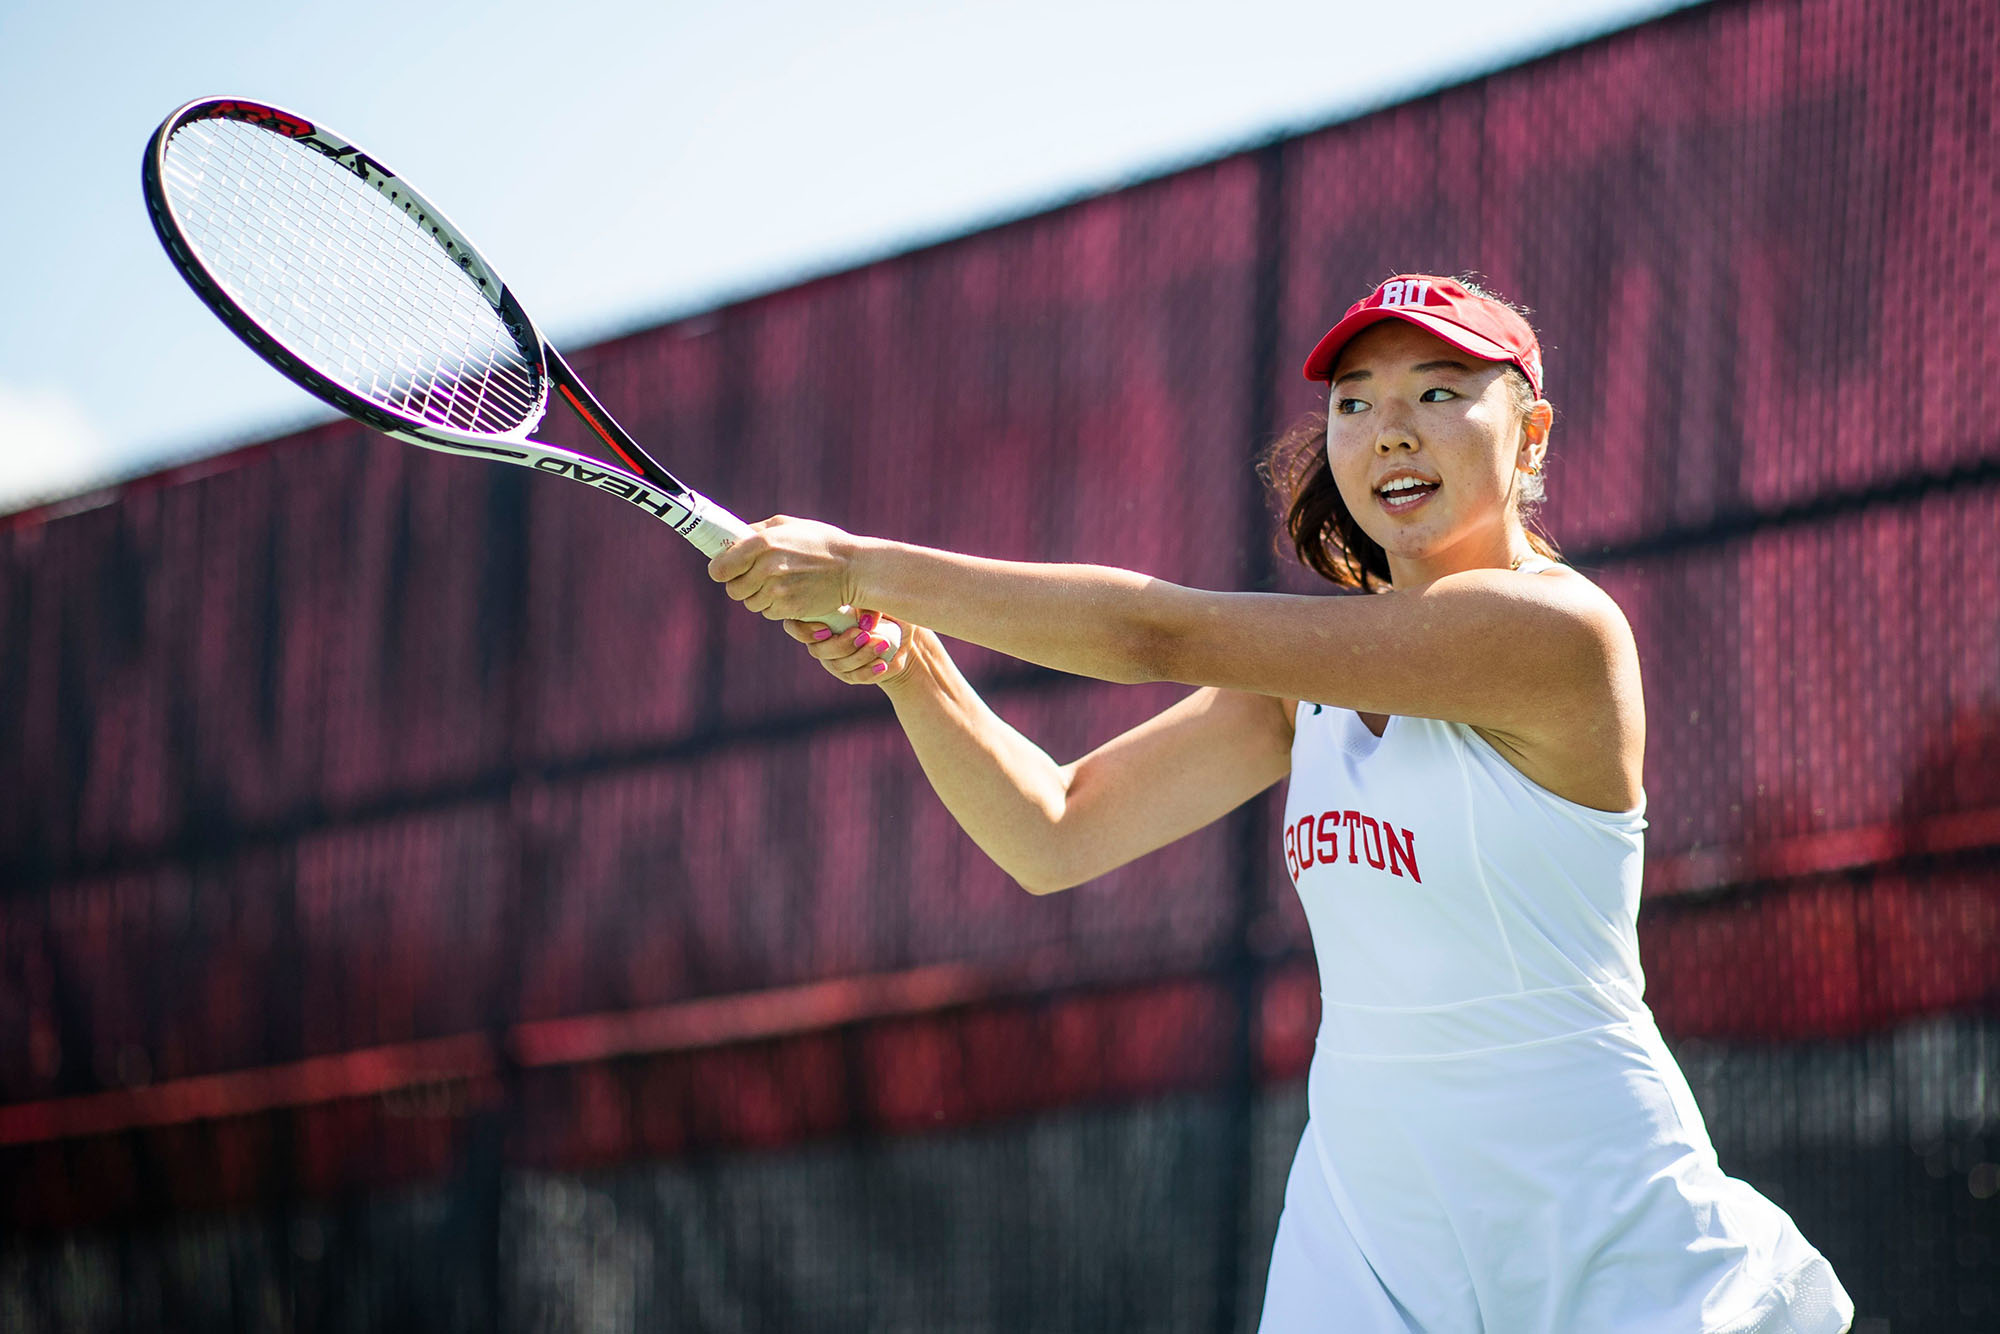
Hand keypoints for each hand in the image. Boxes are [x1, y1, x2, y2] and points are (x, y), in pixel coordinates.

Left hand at [707, 515, 863, 622]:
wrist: (853, 568)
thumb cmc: (820, 542)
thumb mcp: (788, 525)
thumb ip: (757, 531)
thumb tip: (733, 540)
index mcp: (762, 543)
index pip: (720, 568)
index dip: (721, 570)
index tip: (726, 569)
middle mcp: (766, 568)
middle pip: (733, 589)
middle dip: (740, 584)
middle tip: (755, 577)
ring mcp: (777, 591)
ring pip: (750, 603)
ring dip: (759, 596)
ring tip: (778, 583)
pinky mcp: (789, 609)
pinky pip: (768, 612)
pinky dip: (775, 606)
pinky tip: (791, 593)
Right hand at [784, 610, 914, 684]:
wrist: (901, 636)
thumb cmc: (881, 609)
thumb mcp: (876, 600)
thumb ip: (867, 605)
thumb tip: (865, 622)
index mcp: (818, 618)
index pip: (794, 626)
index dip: (804, 632)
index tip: (827, 630)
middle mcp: (821, 642)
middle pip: (818, 651)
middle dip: (840, 645)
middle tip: (863, 634)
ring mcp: (834, 660)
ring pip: (838, 665)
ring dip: (860, 655)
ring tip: (883, 643)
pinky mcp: (850, 675)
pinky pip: (855, 677)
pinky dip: (869, 671)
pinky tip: (883, 663)